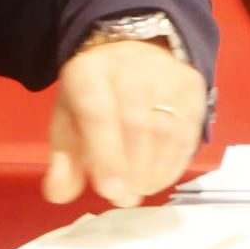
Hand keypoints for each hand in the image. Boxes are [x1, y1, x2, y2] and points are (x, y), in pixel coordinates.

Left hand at [42, 40, 206, 207]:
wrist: (129, 51)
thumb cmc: (93, 94)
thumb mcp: (69, 120)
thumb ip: (63, 159)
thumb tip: (58, 194)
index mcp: (88, 70)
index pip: (98, 112)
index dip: (106, 155)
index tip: (110, 192)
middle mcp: (128, 65)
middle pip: (136, 124)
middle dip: (131, 169)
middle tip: (124, 198)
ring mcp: (164, 73)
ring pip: (167, 130)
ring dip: (154, 170)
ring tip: (139, 188)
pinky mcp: (191, 84)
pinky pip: (189, 131)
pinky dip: (175, 163)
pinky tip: (160, 177)